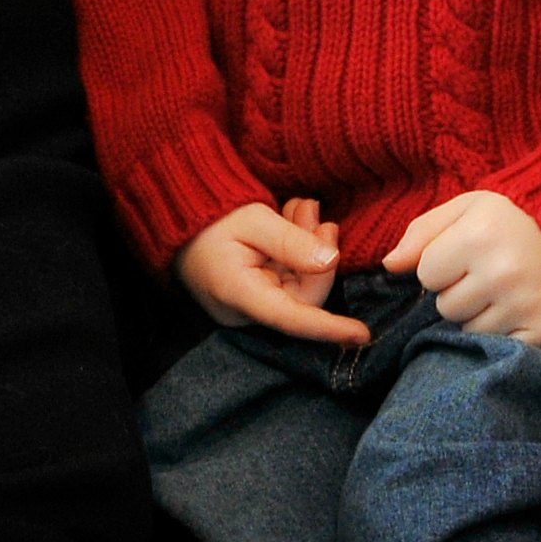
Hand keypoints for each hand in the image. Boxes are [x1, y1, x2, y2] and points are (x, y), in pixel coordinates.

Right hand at [176, 199, 367, 343]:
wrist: (178, 217)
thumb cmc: (210, 217)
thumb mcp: (252, 219)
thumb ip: (292, 240)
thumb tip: (332, 259)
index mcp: (240, 294)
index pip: (292, 319)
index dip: (329, 328)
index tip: (362, 334)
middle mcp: (246, 310)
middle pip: (303, 296)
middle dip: (318, 254)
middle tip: (314, 210)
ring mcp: (251, 306)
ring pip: (299, 285)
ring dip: (309, 246)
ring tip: (302, 207)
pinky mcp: (256, 295)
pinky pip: (289, 280)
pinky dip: (298, 251)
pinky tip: (294, 218)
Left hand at [383, 190, 540, 345]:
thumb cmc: (517, 217)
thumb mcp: (468, 207)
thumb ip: (423, 232)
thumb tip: (390, 266)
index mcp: (478, 236)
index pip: (427, 275)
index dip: (443, 265)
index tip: (468, 254)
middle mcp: (503, 273)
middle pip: (447, 307)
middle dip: (461, 291)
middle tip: (490, 272)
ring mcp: (527, 304)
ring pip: (471, 330)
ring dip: (482, 314)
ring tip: (507, 289)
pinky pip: (501, 346)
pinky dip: (508, 332)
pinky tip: (522, 307)